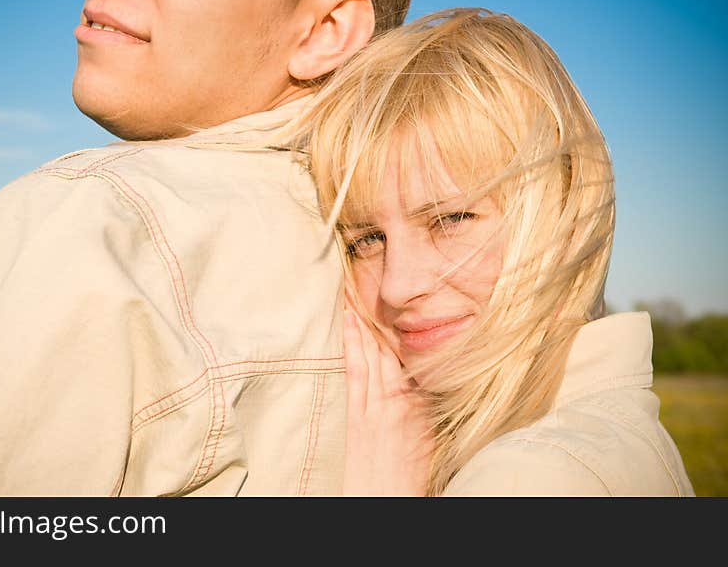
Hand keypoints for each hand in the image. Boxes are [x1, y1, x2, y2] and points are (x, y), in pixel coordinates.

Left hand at [342, 307, 432, 495]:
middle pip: (392, 345)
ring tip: (355, 290)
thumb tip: (426, 373)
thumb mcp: (431, 433)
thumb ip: (427, 401)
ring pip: (373, 351)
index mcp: (424, 401)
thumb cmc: (412, 474)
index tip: (399, 298)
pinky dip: (354, 342)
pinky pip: (357, 369)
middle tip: (370, 280)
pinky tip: (350, 321)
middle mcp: (403, 397)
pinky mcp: (360, 414)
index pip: (415, 352)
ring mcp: (380, 404)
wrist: (388, 500)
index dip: (404, 324)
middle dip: (381, 313)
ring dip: (365, 319)